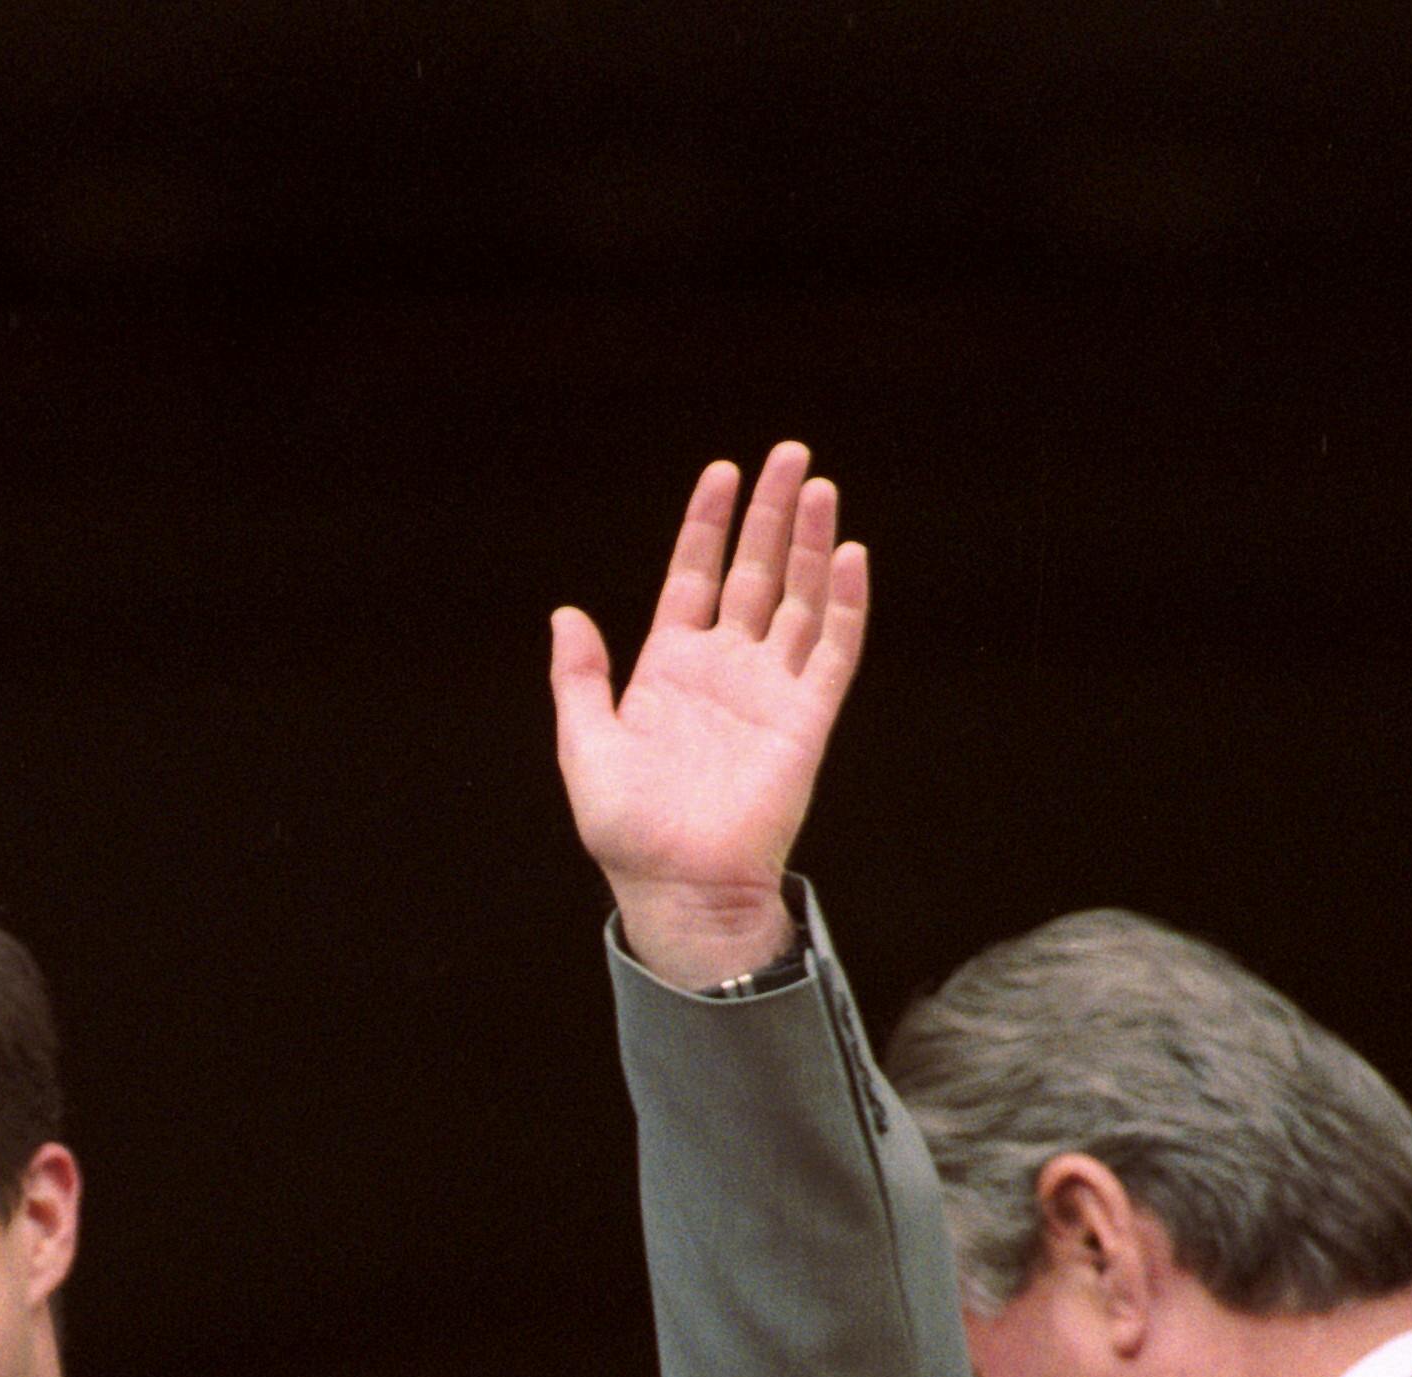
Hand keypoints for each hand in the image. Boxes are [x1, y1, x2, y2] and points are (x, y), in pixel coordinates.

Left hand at [550, 443, 867, 986]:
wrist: (677, 888)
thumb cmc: (628, 829)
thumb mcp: (584, 745)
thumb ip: (578, 679)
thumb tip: (566, 614)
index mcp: (670, 668)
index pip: (695, 575)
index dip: (708, 523)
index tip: (723, 470)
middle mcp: (725, 669)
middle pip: (754, 573)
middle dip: (769, 514)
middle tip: (790, 453)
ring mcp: (770, 690)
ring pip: (799, 600)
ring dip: (809, 544)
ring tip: (819, 486)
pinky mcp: (807, 720)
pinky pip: (833, 651)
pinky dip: (844, 604)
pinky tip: (846, 555)